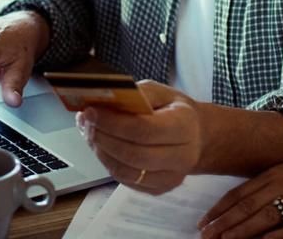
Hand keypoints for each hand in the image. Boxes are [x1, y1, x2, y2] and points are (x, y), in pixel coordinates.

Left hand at [78, 80, 201, 194]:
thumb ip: (135, 95)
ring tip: (90, 133)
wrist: (196, 137)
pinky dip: (108, 163)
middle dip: (103, 138)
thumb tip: (103, 100)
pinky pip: (127, 181)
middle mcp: (182, 156)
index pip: (144, 129)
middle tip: (85, 122)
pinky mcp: (159, 189)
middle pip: (133, 154)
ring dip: (101, 152)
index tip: (91, 111)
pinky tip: (101, 147)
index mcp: (184, 126)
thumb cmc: (173, 110)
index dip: (113, 122)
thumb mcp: (160, 92)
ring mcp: (171, 177)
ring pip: (126, 171)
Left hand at [198, 154, 282, 238]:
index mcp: (271, 175)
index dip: (220, 209)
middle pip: (249, 205)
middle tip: (207, 235)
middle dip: (225, 222)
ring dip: (245, 229)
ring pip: (268, 215)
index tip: (203, 222)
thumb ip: (262, 188)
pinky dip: (280, 234)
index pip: (240, 193)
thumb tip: (235, 208)